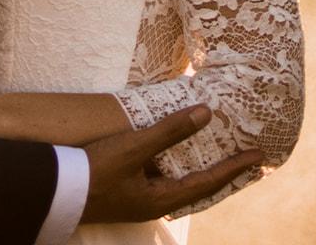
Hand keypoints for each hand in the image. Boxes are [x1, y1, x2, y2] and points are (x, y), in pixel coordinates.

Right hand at [82, 104, 263, 223]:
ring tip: (216, 148)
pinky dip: (175, 160)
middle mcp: (156, 203)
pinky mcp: (128, 189)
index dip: (235, 169)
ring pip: (179, 180)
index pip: (209, 182)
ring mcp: (140, 197)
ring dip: (198, 164)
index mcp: (162, 200)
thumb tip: (206, 114)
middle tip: (243, 155)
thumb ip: (170, 131)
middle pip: (198, 185)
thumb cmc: (97, 170)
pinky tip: (174, 148)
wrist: (56, 189)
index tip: (259, 158)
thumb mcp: (134, 147)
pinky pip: (162, 175)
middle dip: (222, 170)